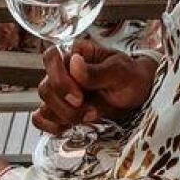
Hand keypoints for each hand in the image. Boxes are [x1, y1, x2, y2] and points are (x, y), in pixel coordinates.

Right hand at [33, 39, 157, 134]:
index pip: (51, 58)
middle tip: (90, 110)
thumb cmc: (130, 77)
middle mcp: (64, 71)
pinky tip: (72, 126)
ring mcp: (61, 92)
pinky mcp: (61, 110)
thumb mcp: (120, 71)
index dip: (59, 79)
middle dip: (66, 105)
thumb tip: (74, 63)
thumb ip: (97, 71)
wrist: (137, 94)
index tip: (79, 96)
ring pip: (44, 106)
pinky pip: (42, 119)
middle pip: (45, 88)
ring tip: (90, 116)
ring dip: (65, 117)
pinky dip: (53, 126)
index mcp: (76, 53)